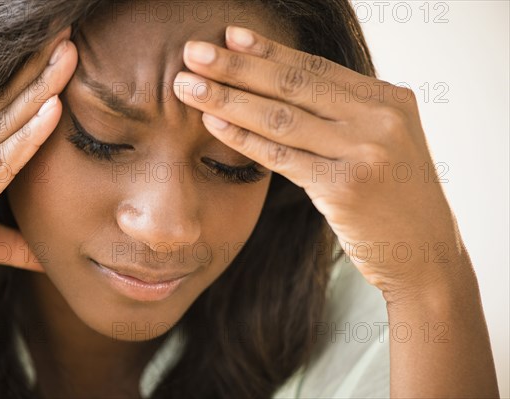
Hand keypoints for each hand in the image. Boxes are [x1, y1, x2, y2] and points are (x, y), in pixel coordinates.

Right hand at [0, 28, 77, 298]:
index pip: (2, 111)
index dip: (29, 82)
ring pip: (9, 120)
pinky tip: (52, 110)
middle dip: (40, 68)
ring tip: (68, 54)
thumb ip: (13, 244)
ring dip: (42, 87)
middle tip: (67, 35)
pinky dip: (29, 134)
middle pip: (7, 102)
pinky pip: (3, 159)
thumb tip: (45, 254)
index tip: (55, 55)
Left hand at [174, 26, 463, 299]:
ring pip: (281, 118)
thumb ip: (345, 115)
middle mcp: (380, 119)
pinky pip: (282, 158)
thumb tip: (286, 88)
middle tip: (193, 52)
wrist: (426, 254)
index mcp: (389, 100)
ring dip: (228, 99)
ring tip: (187, 86)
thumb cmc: (394, 199)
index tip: (230, 35)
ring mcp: (365, 152)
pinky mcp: (346, 188)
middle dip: (237, 66)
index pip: (316, 68)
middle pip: (294, 85)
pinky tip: (212, 124)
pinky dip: (243, 139)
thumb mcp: (382, 144)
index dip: (269, 50)